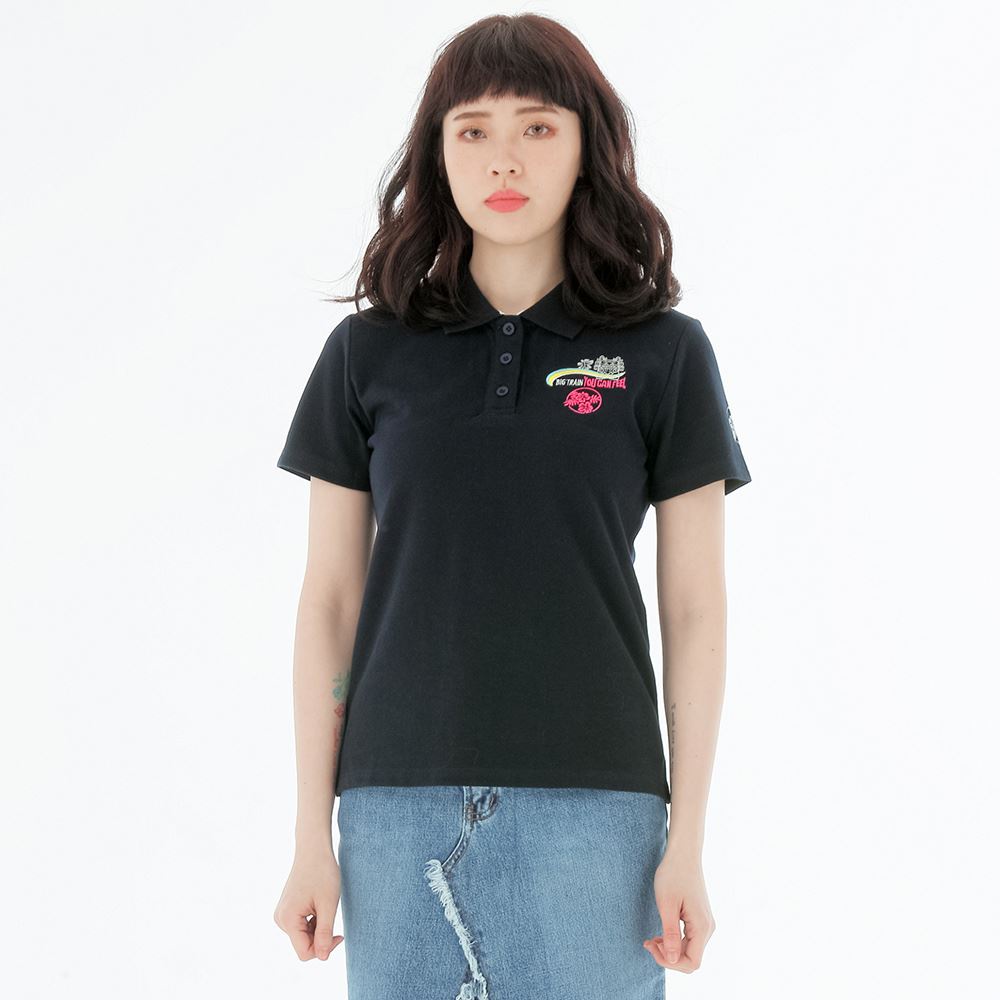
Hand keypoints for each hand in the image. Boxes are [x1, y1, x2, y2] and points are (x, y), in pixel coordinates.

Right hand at [273, 849, 345, 959]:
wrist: (313, 849)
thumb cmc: (323, 873)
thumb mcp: (328, 905)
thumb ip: (325, 933)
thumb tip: (323, 957)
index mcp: (287, 919)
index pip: (305, 953)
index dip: (324, 948)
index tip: (339, 934)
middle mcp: (280, 919)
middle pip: (303, 945)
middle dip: (321, 937)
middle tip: (333, 917)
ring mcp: (282, 914)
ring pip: (303, 936)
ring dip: (318, 928)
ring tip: (325, 906)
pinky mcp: (286, 909)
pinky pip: (301, 926)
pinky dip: (313, 921)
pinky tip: (319, 904)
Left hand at [642, 849, 714, 972]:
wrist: (683, 854)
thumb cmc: (673, 875)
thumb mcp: (667, 905)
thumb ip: (671, 934)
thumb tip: (671, 960)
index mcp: (702, 927)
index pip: (691, 963)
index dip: (670, 962)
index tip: (653, 946)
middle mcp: (708, 928)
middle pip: (690, 958)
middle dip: (668, 956)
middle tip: (648, 942)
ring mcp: (705, 923)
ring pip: (689, 950)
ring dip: (670, 949)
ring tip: (652, 939)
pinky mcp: (699, 918)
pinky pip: (689, 939)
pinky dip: (674, 941)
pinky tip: (661, 934)